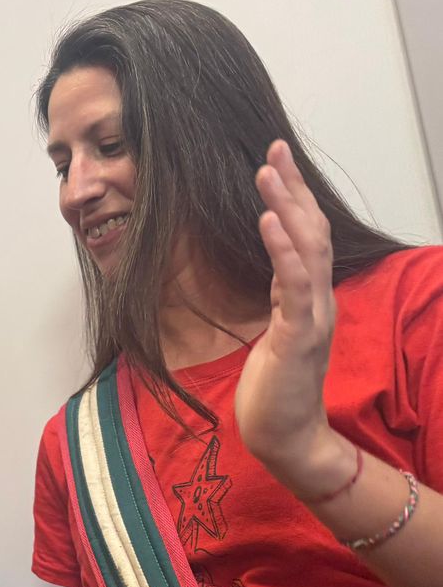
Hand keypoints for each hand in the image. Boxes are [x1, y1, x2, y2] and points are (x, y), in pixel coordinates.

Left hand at [237, 139, 347, 494]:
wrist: (286, 438)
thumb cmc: (275, 391)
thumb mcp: (275, 332)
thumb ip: (279, 299)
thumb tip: (276, 269)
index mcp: (308, 298)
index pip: (306, 237)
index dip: (293, 198)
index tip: (275, 162)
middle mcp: (317, 300)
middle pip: (311, 230)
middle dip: (292, 188)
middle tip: (274, 149)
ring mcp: (312, 316)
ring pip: (306, 249)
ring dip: (287, 207)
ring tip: (267, 171)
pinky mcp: (298, 335)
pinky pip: (293, 284)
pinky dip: (282, 249)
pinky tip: (268, 220)